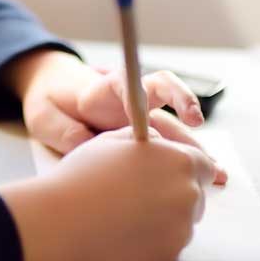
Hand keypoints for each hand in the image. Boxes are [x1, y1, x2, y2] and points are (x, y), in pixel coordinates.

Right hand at [0, 126, 218, 260]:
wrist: (61, 224)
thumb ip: (147, 139)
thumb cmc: (82, 177)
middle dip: (175, 189)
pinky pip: (170, 241)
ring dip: (165, 214)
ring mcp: (181, 228)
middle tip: (140, 190)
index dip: (184, 165)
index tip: (168, 169)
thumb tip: (160, 142)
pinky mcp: (170, 255)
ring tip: (126, 210)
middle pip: (196, 192)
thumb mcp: (112, 141)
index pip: (204, 164)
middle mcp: (188, 194)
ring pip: (184, 218)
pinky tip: (123, 228)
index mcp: (177, 160)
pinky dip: (154, 236)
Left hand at [5, 49, 226, 183]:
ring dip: (193, 148)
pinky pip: (170, 146)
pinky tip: (205, 180)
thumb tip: (87, 147)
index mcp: (105, 87)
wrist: (53, 96)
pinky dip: (186, 162)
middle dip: (185, 113)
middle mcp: (131, 98)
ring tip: (214, 173)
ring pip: (173, 128)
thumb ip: (65, 130)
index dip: (145, 92)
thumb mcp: (45, 115)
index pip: (130, 81)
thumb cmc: (50, 102)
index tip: (149, 108)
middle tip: (199, 137)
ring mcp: (142, 117)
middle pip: (165, 98)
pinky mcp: (146, 137)